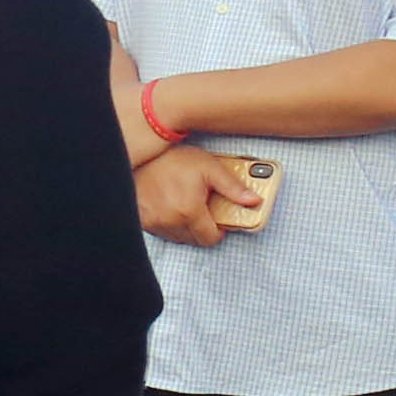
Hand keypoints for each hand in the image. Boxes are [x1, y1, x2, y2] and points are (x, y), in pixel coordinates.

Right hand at [134, 143, 258, 247]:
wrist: (141, 154)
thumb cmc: (174, 159)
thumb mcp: (210, 168)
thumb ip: (233, 188)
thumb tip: (254, 200)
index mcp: (189, 212)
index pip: (210, 239)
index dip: (218, 231)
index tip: (219, 221)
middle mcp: (169, 221)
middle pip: (194, 240)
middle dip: (203, 229)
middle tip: (203, 210)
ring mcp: (153, 222)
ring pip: (177, 238)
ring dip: (186, 228)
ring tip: (186, 206)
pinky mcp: (142, 220)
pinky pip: (161, 232)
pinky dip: (169, 224)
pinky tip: (171, 208)